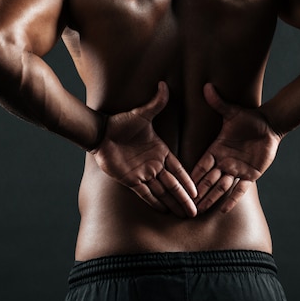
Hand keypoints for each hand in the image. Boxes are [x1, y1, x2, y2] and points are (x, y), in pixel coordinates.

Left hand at [91, 82, 197, 217]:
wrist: (101, 133)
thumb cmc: (121, 123)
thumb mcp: (141, 114)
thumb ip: (155, 103)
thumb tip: (164, 85)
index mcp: (161, 151)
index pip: (178, 169)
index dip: (188, 181)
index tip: (198, 191)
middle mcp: (154, 165)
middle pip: (173, 185)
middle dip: (184, 199)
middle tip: (195, 212)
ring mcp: (143, 173)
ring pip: (161, 192)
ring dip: (172, 203)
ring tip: (183, 215)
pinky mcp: (130, 180)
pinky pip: (145, 194)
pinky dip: (154, 202)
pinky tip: (163, 211)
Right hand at [191, 83, 281, 213]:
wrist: (269, 125)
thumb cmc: (250, 118)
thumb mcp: (233, 112)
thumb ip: (219, 103)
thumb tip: (207, 87)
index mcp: (217, 149)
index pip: (201, 165)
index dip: (192, 175)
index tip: (180, 185)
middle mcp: (224, 162)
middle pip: (208, 180)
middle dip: (198, 192)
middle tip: (186, 205)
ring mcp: (236, 170)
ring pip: (221, 187)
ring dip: (210, 198)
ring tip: (199, 210)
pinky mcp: (250, 175)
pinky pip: (240, 190)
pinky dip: (232, 199)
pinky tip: (223, 210)